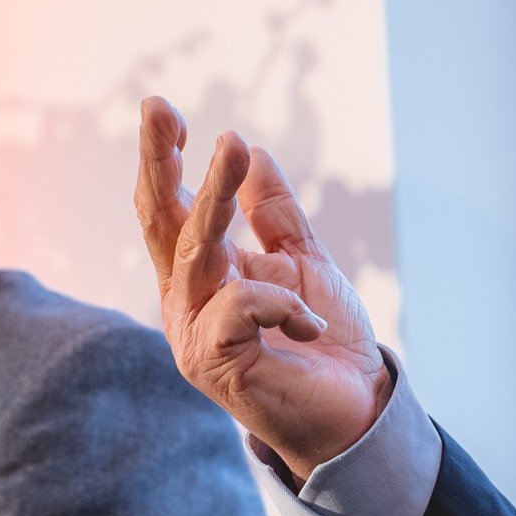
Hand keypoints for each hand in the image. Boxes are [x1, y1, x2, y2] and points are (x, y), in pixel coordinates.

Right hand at [134, 97, 388, 477]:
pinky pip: (238, 308)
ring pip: (196, 252)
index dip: (159, 159)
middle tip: (158, 108)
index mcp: (200, 277)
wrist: (356, 408)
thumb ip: (275, 214)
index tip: (159, 107)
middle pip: (162, 223)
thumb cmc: (323, 341)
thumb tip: (254, 151)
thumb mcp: (302, 261)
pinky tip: (309, 320)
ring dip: (216, 195)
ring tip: (234, 146)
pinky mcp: (217, 365)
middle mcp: (186, 303)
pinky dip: (277, 300)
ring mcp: (195, 335)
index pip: (168, 210)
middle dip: (158, 162)